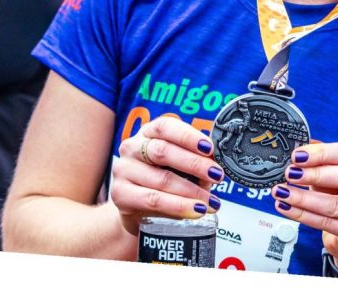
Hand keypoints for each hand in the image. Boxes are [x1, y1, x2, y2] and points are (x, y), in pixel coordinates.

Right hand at [110, 116, 224, 234]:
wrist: (137, 207)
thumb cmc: (164, 176)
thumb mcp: (179, 163)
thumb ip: (196, 159)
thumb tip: (217, 163)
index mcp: (148, 132)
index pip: (166, 127)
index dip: (189, 136)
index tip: (210, 148)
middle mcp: (132, 147)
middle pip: (163, 152)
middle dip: (194, 164)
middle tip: (217, 175)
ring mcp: (123, 170)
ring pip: (161, 179)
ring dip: (191, 191)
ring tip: (211, 201)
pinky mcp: (120, 194)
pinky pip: (153, 200)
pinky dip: (178, 206)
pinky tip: (195, 210)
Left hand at [271, 142, 337, 276]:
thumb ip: (323, 158)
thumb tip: (299, 147)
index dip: (324, 153)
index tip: (299, 155)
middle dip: (315, 174)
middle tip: (290, 173)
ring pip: (336, 205)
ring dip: (304, 198)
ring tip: (282, 192)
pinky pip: (329, 224)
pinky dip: (304, 216)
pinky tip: (288, 208)